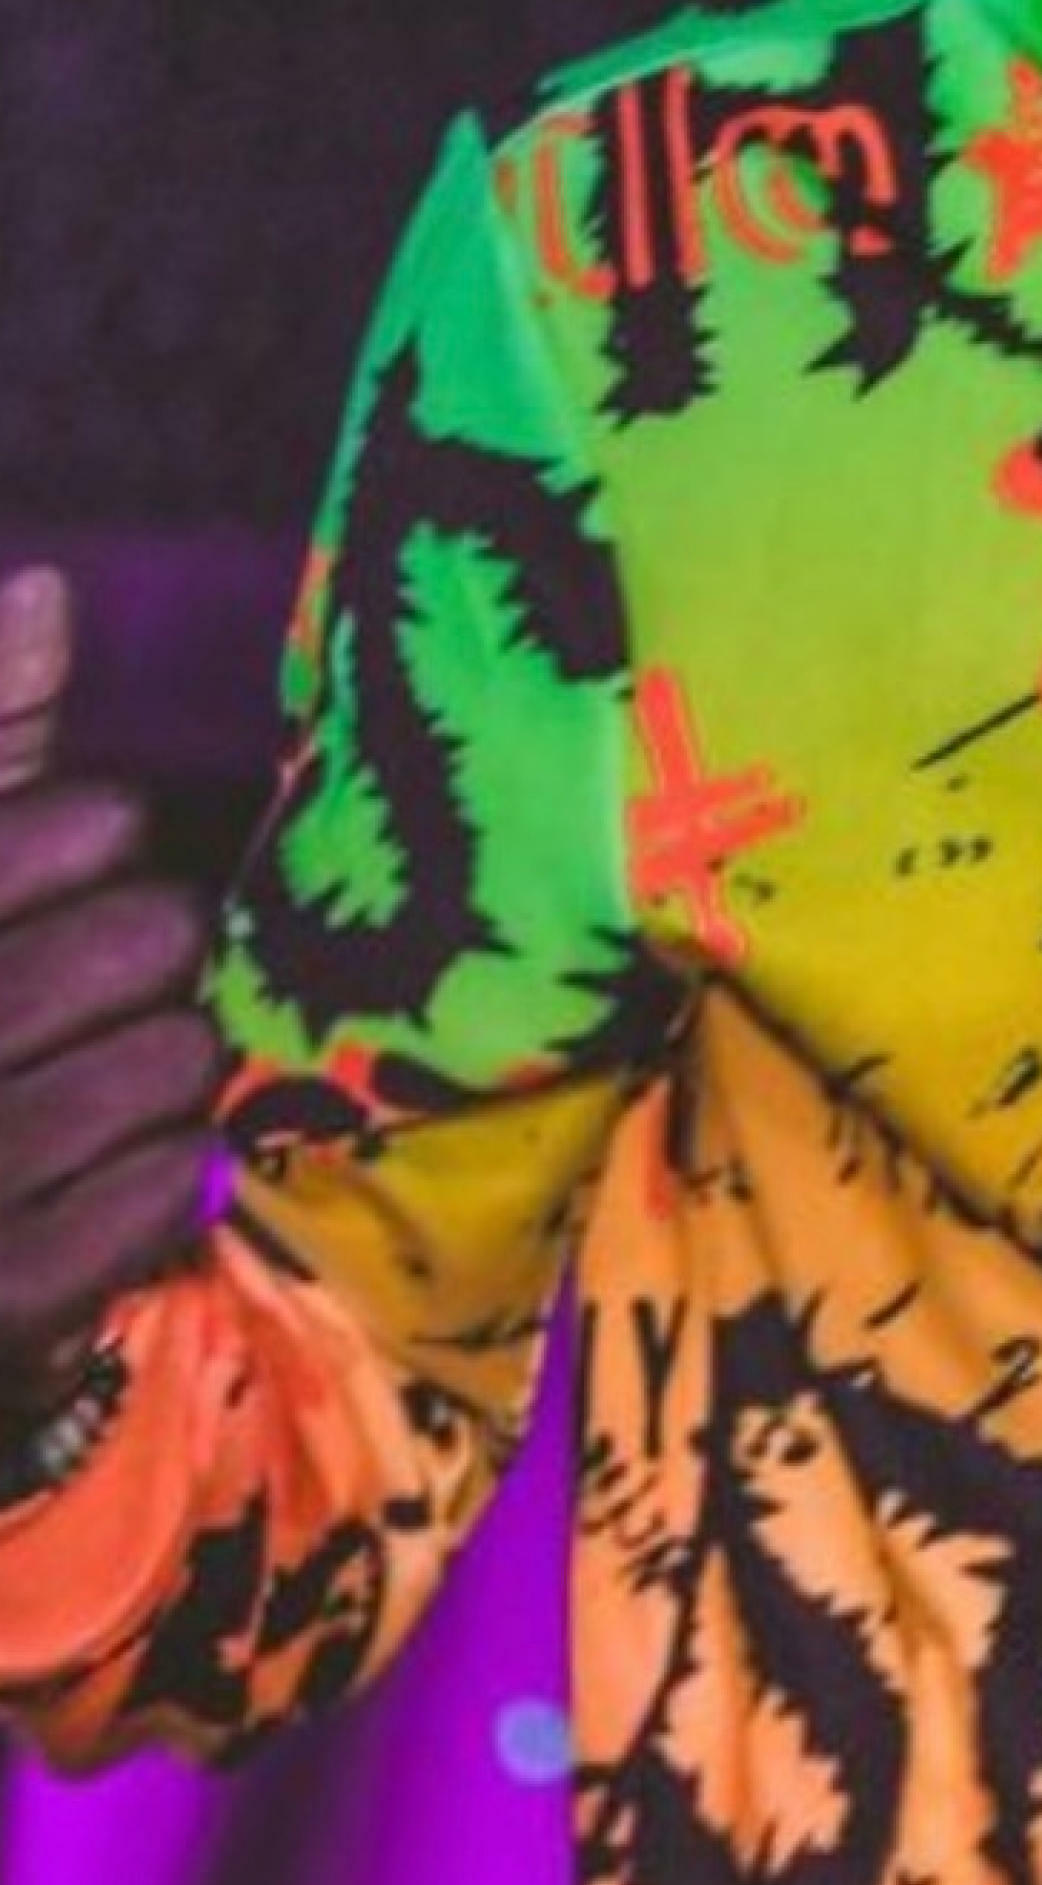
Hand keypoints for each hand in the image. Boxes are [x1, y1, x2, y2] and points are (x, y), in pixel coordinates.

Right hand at [0, 567, 216, 1416]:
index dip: (93, 837)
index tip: (67, 862)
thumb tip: (52, 592)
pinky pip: (169, 1186)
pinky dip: (155, 1177)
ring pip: (180, 1056)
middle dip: (144, 950)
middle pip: (157, 934)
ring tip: (82, 1079)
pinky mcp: (1, 1292)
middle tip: (86, 982)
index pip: (81, 822)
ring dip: (162, 1063)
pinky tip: (96, 1175)